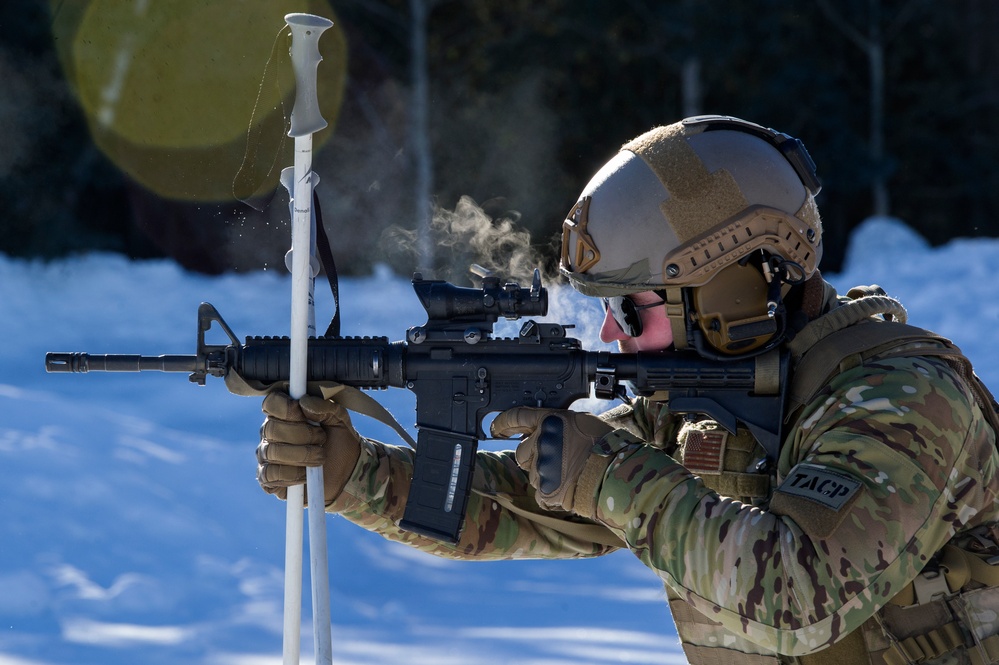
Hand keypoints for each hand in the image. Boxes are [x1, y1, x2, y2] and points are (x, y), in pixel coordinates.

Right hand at [256, 392, 361, 505]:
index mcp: (284, 413)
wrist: (347, 472)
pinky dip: (292, 475)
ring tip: (320, 457)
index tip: (304, 414)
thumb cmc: (338, 440)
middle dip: (303, 435)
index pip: (271, 403)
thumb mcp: (339, 419)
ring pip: (273, 452)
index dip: (286, 408)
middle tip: (321, 439)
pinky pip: (270, 475)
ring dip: (302, 455)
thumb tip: (304, 401)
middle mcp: (270, 432)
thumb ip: (325, 407)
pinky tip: (305, 475)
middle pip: (272, 428)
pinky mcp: (268, 479)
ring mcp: (267, 455)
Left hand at [491, 407, 615, 516]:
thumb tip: (550, 428)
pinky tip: (570, 488)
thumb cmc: (607, 445)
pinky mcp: (546, 490)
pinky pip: (542, 494)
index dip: (502, 423)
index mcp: (550, 422)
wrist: (616, 473)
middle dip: (533, 456)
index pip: (516, 417)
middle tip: (554, 460)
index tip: (496, 428)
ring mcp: (542, 468)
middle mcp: (542, 442)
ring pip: (533, 474)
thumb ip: (560, 424)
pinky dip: (553, 493)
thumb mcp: (583, 422)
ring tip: (570, 475)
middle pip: (522, 451)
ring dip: (546, 475)